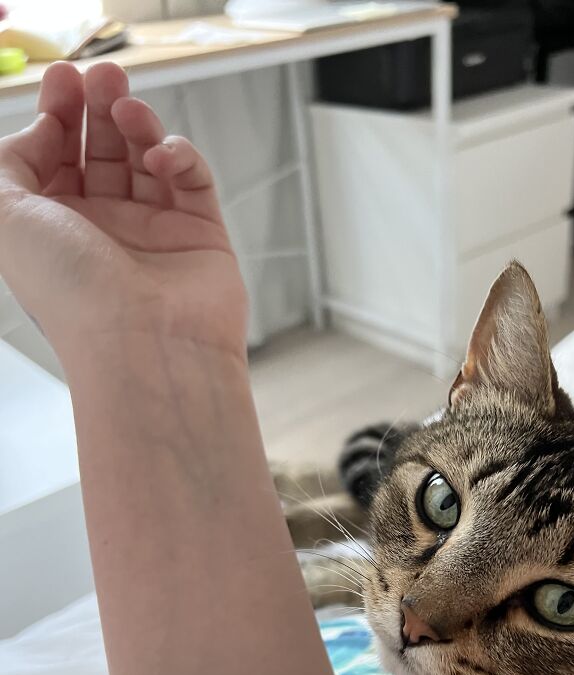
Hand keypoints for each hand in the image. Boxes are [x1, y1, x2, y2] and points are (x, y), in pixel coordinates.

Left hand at [0, 62, 247, 360]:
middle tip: (102, 75)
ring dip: (137, 123)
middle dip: (99, 108)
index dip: (56, 116)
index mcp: (55, 228)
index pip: (54, 158)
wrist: (145, 347)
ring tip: (128, 105)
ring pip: (147, 158)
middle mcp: (103, 230)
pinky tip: (162, 155)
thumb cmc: (74, 294)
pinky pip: (192, 178)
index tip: (63, 81)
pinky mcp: (201, 234)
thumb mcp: (4, 216)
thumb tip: (40, 134)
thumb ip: (5, 165)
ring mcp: (154, 231)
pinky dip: (179, 155)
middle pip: (101, 151)